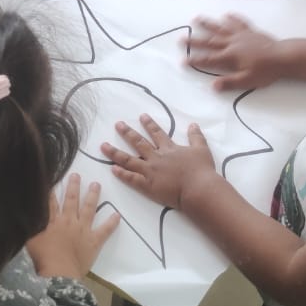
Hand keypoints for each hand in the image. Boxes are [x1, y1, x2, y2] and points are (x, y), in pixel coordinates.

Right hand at [25, 172, 119, 277]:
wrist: (59, 271)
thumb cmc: (43, 257)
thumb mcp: (29, 239)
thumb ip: (29, 226)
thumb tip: (26, 215)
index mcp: (52, 221)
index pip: (51, 202)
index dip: (51, 190)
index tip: (53, 178)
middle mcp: (69, 221)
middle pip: (71, 200)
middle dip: (73, 186)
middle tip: (76, 175)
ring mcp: (83, 229)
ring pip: (88, 208)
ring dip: (92, 196)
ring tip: (96, 184)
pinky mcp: (93, 241)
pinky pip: (105, 230)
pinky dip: (111, 223)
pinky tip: (117, 215)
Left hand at [101, 115, 216, 209]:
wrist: (198, 189)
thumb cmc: (201, 170)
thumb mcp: (201, 149)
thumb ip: (196, 136)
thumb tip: (193, 124)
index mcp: (169, 148)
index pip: (157, 133)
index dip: (149, 124)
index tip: (142, 116)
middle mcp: (157, 157)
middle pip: (138, 143)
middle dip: (127, 133)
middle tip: (117, 124)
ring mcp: (150, 171)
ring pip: (129, 160)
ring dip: (115, 152)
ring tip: (103, 146)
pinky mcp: (148, 185)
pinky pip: (131, 179)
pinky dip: (121, 174)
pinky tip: (112, 169)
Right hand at [189, 14, 278, 91]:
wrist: (283, 57)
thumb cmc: (266, 71)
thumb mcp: (247, 81)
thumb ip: (230, 82)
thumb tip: (213, 86)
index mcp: (230, 57)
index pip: (208, 60)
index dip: (195, 61)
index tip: (183, 61)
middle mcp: (232, 44)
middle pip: (210, 42)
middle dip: (195, 41)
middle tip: (181, 38)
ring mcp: (241, 35)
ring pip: (221, 28)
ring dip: (208, 24)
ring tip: (196, 18)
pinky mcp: (250, 31)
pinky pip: (239, 23)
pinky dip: (232, 18)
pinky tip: (226, 14)